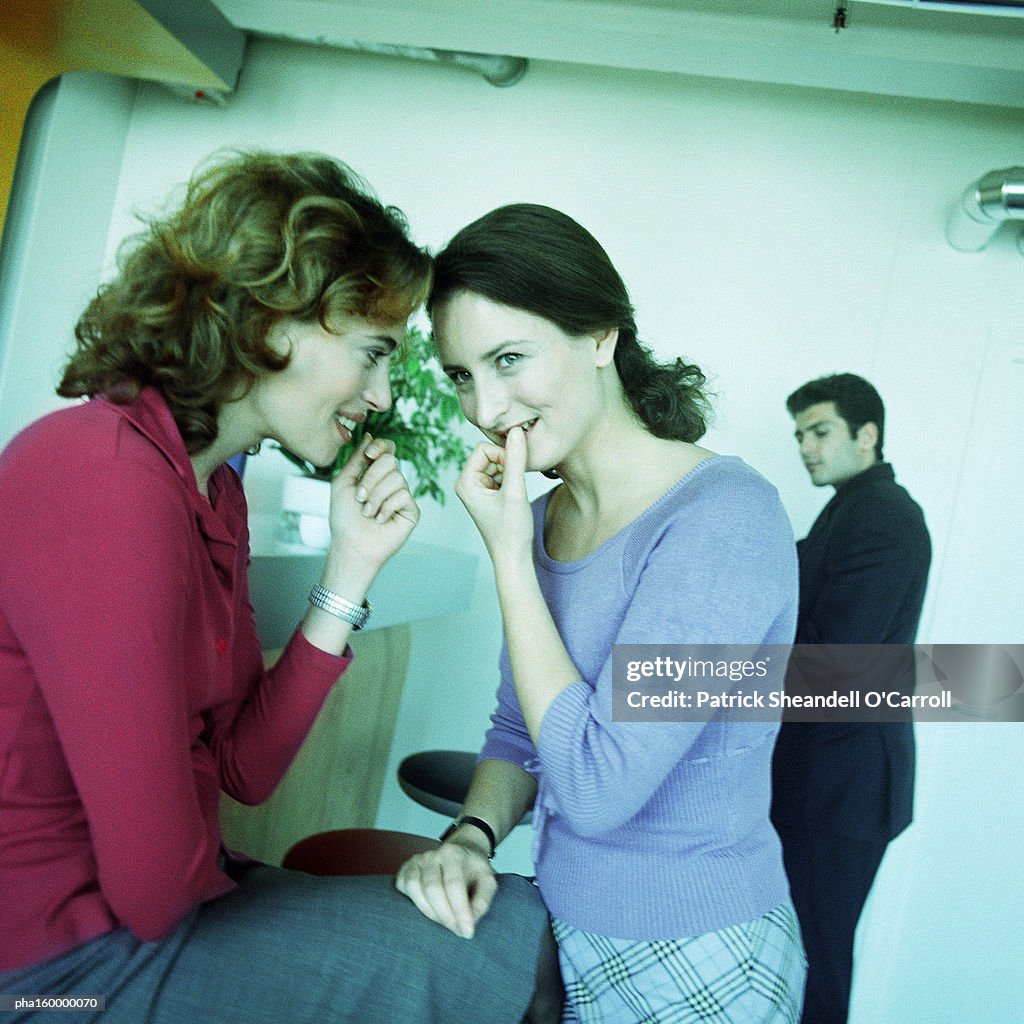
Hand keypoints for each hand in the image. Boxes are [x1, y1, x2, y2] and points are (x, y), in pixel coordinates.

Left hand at [327, 435, 418, 573]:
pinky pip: (404, 496)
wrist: (351, 545)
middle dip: (371, 479)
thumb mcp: (343, 482)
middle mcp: (391, 482)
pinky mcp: (411, 510)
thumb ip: (356, 459)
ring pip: (397, 478)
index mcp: (375, 473)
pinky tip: (380, 520)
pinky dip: (387, 508)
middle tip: (360, 497)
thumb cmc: (344, 518)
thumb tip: (370, 435)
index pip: (387, 449)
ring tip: (367, 513)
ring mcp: (402, 495)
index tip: (369, 455)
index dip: (381, 446)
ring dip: (376, 497)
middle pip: (391, 460)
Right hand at [395, 841, 496, 938]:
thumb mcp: (487, 881)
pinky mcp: (406, 868)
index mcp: (455, 854)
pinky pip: (403, 886)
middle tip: (456, 930)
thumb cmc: (474, 871)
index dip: (460, 911)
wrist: (462, 853)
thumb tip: (471, 921)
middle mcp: (433, 855)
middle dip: (444, 916)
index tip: (467, 932)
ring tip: (443, 921)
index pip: (454, 885)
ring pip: (414, 888)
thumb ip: (483, 900)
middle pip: (432, 889)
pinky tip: (427, 909)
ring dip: (428, 912)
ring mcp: (417, 860)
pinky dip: (412, 901)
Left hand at [455, 426, 532, 564]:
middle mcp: (467, 484)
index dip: (503, 455)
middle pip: (490, 454)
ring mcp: (478, 489)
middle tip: (518, 483)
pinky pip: (501, 474)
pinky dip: (512, 479)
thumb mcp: (515, 491)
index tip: (515, 472)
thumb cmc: (511, 530)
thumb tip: (517, 432)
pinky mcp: (488, 494)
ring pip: (498, 464)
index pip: (483, 448)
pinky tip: (516, 496)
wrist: (514, 557)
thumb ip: (516, 459)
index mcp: (465, 482)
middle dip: (508, 463)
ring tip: (516, 493)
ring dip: (511, 472)